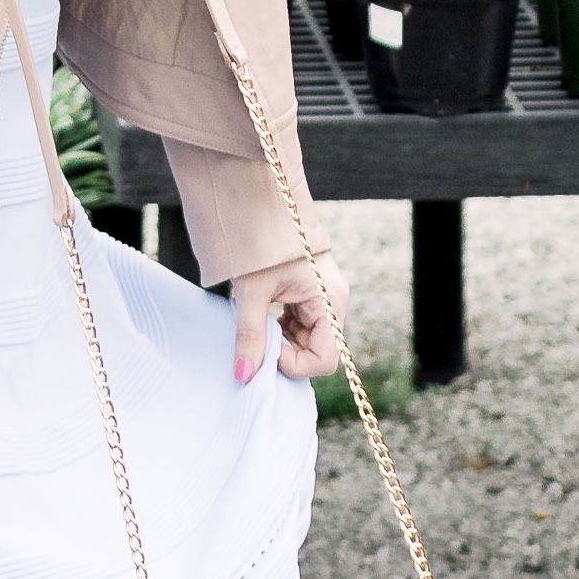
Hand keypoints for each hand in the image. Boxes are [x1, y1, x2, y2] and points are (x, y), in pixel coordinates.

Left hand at [232, 251, 351, 384]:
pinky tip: (265, 316)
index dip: (294, 364)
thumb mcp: (252, 291)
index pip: (324, 359)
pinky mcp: (313, 292)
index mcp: (330, 301)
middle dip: (287, 353)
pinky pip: (303, 323)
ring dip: (283, 340)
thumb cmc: (261, 242)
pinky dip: (283, 328)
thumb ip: (250, 336)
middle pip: (318, 350)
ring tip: (259, 322)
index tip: (266, 351)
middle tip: (258, 339)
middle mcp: (334, 300)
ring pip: (309, 338)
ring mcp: (325, 296)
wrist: (260, 203)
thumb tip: (244, 375)